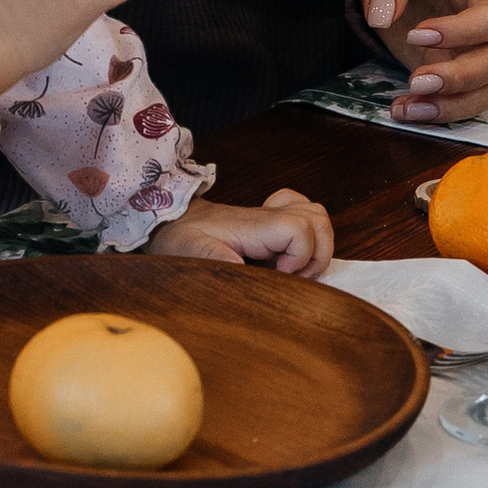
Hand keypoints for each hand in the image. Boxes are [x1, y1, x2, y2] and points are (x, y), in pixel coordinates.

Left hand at [147, 188, 334, 278]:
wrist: (169, 219)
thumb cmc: (178, 237)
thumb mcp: (188, 250)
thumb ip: (212, 257)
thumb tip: (239, 266)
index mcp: (253, 226)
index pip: (299, 228)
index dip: (301, 255)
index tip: (280, 274)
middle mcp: (268, 217)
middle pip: (318, 219)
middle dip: (318, 252)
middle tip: (293, 275)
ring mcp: (271, 216)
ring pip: (317, 215)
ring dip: (318, 244)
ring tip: (295, 268)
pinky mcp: (270, 220)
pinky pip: (304, 213)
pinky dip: (308, 232)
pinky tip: (287, 252)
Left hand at [359, 0, 487, 123]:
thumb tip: (382, 14)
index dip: (463, 31)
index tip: (419, 35)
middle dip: (461, 76)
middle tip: (417, 81)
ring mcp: (482, 47)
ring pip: (486, 88)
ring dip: (451, 105)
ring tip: (406, 108)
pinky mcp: (463, 68)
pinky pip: (465, 99)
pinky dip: (440, 111)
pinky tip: (406, 111)